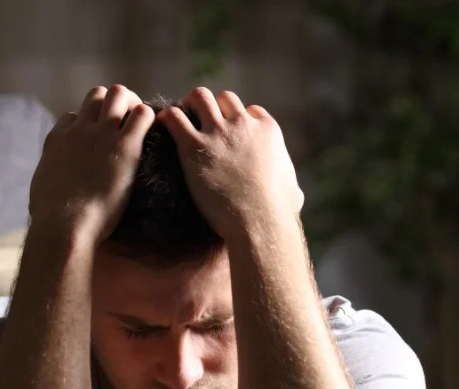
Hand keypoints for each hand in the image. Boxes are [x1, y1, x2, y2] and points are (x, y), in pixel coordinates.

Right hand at [29, 84, 155, 242]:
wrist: (64, 223)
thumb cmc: (51, 218)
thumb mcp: (43, 188)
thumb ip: (52, 176)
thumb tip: (52, 184)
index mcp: (57, 140)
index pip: (73, 116)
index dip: (87, 125)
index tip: (97, 141)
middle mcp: (79, 129)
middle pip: (96, 94)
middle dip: (112, 105)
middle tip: (124, 127)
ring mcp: (101, 134)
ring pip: (118, 94)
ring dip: (131, 105)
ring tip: (139, 128)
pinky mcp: (124, 146)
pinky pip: (142, 114)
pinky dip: (149, 119)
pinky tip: (153, 136)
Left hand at [156, 88, 303, 238]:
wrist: (258, 221)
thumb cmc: (277, 213)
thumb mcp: (292, 192)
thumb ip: (290, 185)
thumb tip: (295, 195)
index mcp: (267, 130)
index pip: (250, 110)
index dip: (238, 120)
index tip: (230, 132)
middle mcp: (243, 124)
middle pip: (224, 98)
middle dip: (213, 107)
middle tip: (201, 122)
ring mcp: (218, 133)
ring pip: (199, 97)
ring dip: (188, 106)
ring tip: (181, 120)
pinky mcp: (194, 147)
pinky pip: (174, 118)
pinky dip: (167, 119)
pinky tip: (163, 127)